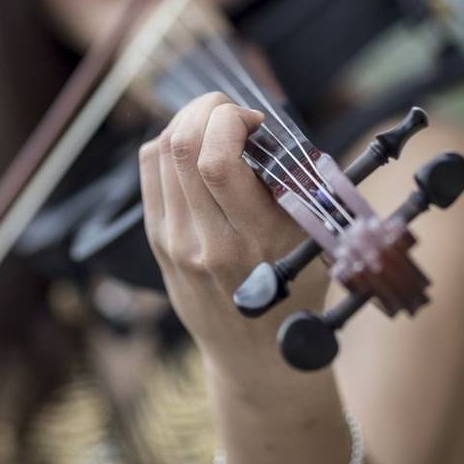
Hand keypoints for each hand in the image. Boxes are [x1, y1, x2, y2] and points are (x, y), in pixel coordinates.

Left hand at [139, 92, 329, 378]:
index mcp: (258, 240)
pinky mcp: (159, 243)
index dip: (231, 119)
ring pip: (161, 154)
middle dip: (207, 108)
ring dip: (187, 121)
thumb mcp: (313, 244)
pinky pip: (150, 173)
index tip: (257, 120)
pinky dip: (169, 144)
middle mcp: (209, 242)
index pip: (217, 161)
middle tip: (231, 110)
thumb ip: (296, 190)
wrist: (256, 355)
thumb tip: (271, 128)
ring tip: (214, 121)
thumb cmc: (295, 294)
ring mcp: (177, 244)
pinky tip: (194, 145)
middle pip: (183, 147)